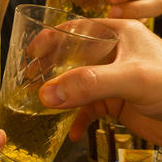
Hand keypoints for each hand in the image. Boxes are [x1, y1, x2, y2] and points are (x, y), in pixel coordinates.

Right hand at [38, 19, 161, 145]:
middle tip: (30, 81)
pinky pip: (88, 109)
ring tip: (43, 107)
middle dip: (50, 71)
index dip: (51, 38)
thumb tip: (47, 93)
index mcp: (117, 35)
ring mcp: (111, 79)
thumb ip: (89, 83)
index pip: (77, 29)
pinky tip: (73, 132)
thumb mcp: (131, 78)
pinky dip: (78, 121)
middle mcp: (112, 55)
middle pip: (72, 59)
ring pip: (77, 86)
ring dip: (61, 99)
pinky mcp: (114, 101)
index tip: (31, 52)